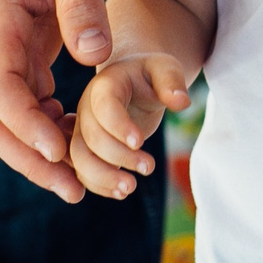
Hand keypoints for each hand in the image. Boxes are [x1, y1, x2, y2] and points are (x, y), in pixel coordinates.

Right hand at [0, 0, 112, 203]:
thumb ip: (81, 0)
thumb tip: (95, 55)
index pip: (1, 91)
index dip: (28, 126)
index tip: (61, 151)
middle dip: (31, 162)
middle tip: (75, 190)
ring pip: (5, 124)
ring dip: (37, 156)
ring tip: (80, 182)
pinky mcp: (11, 64)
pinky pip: (21, 110)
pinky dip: (44, 133)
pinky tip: (77, 142)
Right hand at [68, 55, 192, 200]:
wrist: (134, 82)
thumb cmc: (150, 75)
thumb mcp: (165, 69)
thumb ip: (172, 82)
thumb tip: (181, 103)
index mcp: (105, 84)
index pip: (104, 107)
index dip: (119, 127)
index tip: (141, 142)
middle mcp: (87, 107)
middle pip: (91, 138)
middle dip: (118, 157)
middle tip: (149, 167)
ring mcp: (82, 129)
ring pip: (80, 158)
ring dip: (103, 178)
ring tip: (131, 187)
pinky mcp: (85, 148)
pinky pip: (82, 171)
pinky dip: (99, 185)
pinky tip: (121, 193)